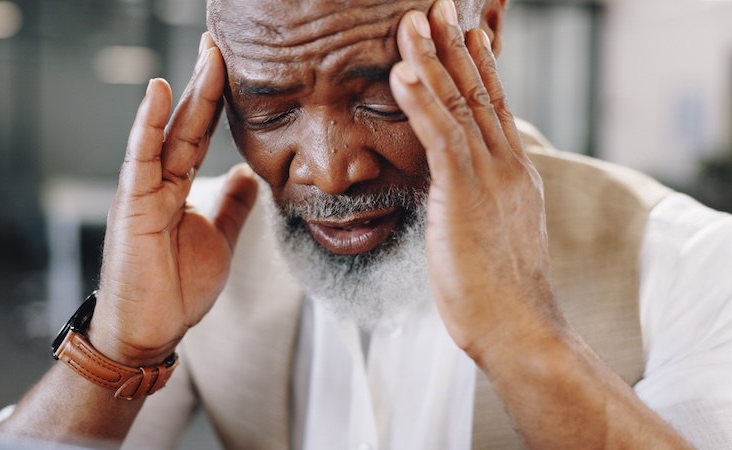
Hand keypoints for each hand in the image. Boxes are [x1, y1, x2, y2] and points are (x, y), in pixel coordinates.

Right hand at [90, 33, 258, 366]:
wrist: (151, 330)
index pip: (202, 134)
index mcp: (181, 187)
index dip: (219, 102)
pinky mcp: (132, 204)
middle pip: (189, 123)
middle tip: (221, 44)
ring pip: (170, 131)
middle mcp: (161, 180)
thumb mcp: (219, 238)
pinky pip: (141, 158)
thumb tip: (247, 176)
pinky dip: (148, 124)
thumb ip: (231, 205)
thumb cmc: (177, 288)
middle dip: (207, 83)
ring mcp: (144, 189)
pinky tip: (159, 92)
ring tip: (206, 54)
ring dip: (189, 92)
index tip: (235, 68)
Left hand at [390, 2, 562, 361]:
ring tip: (412, 20)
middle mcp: (506, 164)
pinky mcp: (465, 192)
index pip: (494, 107)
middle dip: (455, 46)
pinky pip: (440, 136)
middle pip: (478, 92)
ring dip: (432, 58)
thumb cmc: (501, 289)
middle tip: (437, 7)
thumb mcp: (496, 233)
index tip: (467, 34)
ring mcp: (489, 175)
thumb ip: (483, 202)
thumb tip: (463, 194)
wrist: (518, 325)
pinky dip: (420, 100)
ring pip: (458, 104)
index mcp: (514, 172)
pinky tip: (402, 71)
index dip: (479, 67)